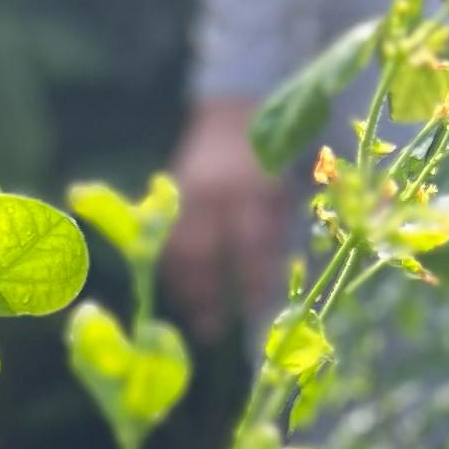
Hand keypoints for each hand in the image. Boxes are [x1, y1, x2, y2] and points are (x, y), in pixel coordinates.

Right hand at [164, 98, 292, 337]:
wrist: (233, 118)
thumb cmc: (269, 163)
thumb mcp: (282, 194)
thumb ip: (275, 238)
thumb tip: (268, 293)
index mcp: (249, 186)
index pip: (249, 243)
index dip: (251, 281)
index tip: (253, 313)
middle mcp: (212, 190)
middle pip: (201, 251)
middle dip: (206, 294)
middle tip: (212, 330)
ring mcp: (185, 193)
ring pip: (176, 249)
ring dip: (184, 289)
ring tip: (196, 320)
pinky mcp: (169, 198)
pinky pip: (165, 242)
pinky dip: (174, 272)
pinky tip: (185, 294)